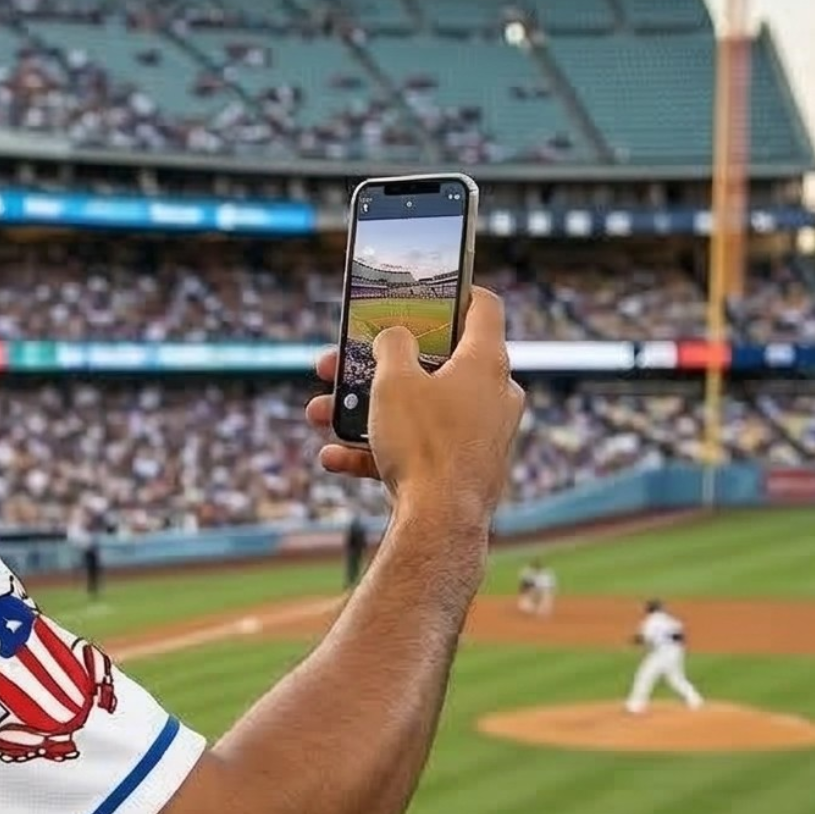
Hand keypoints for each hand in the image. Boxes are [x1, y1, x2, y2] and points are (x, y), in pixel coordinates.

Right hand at [308, 288, 522, 521]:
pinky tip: (335, 457)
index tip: (430, 291)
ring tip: (322, 413)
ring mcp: (479, 434)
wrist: (441, 522)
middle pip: (435, 364)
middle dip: (380, 365)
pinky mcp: (462, 469)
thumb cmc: (425, 443)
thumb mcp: (394, 381)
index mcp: (486, 361)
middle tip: (343, 363)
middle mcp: (492, 395)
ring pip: (418, 409)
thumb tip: (393, 338)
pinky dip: (377, 449)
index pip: (483, 308)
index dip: (456, 292)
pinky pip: (416, 449)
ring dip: (367, 409)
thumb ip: (391, 346)